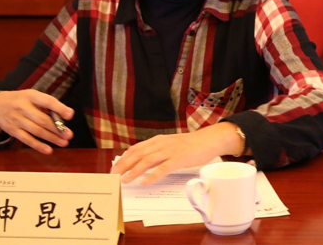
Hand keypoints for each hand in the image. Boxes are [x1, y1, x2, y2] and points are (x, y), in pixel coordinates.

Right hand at [0, 89, 74, 153]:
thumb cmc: (20, 100)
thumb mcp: (31, 96)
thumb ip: (46, 104)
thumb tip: (63, 117)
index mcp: (30, 96)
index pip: (46, 101)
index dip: (59, 108)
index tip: (70, 115)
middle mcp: (22, 107)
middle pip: (42, 120)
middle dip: (57, 128)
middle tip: (69, 135)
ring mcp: (16, 120)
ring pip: (36, 131)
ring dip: (52, 138)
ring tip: (64, 142)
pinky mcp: (13, 131)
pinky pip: (27, 140)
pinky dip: (39, 146)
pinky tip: (49, 150)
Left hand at [110, 122, 242, 184]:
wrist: (208, 140)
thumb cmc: (190, 145)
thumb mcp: (170, 144)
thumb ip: (157, 151)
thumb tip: (143, 162)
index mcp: (158, 141)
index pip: (136, 149)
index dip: (124, 158)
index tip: (114, 168)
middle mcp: (161, 144)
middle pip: (138, 154)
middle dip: (124, 165)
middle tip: (113, 176)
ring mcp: (170, 151)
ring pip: (148, 161)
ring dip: (134, 171)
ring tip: (125, 180)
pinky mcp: (179, 159)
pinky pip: (163, 168)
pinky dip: (153, 176)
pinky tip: (145, 182)